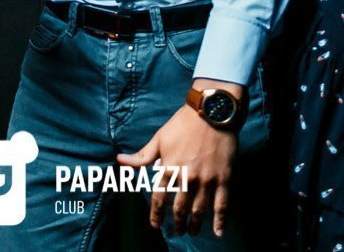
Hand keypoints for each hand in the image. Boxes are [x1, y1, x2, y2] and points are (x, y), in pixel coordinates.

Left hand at [115, 82, 240, 237]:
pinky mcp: (223, 178)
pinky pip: (222, 204)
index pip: (159, 198)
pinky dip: (220, 220)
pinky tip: (217, 231)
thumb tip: (119, 160)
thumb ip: (142, 155)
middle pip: (179, 208)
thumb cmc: (183, 123)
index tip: (155, 225)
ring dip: (194, 224)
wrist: (211, 111)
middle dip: (176, 223)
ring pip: (199, 210)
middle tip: (175, 231)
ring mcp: (207, 179)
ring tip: (191, 231)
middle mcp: (187, 177)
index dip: (156, 214)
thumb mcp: (159, 138)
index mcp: (169, 168)